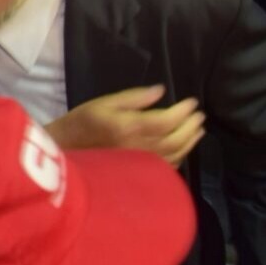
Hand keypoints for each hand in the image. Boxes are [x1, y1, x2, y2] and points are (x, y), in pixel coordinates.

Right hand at [47, 85, 204, 166]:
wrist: (66, 151)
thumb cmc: (82, 123)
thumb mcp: (103, 102)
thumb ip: (134, 97)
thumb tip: (160, 91)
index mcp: (129, 127)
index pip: (166, 120)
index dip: (183, 111)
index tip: (192, 102)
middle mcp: (139, 147)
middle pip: (176, 138)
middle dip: (191, 126)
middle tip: (200, 115)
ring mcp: (141, 163)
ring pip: (175, 154)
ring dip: (190, 141)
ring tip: (198, 130)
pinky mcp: (139, 173)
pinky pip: (167, 166)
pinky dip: (180, 156)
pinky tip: (183, 148)